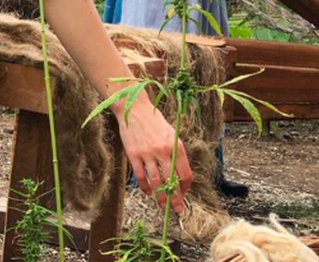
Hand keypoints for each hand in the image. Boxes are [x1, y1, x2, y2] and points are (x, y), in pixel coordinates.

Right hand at [114, 97, 192, 214]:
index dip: (185, 186)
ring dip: (159, 196)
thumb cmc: (154, 121)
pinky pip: (140, 176)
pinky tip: (147, 192)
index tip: (184, 193)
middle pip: (171, 181)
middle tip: (177, 209)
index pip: (185, 173)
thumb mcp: (171, 134)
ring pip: (155, 181)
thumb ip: (175, 152)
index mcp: (176, 147)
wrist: (133, 109)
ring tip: (162, 205)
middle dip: (175, 198)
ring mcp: (147, 154)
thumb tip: (178, 172)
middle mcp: (163, 152)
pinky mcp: (133, 155)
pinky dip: (144, 186)